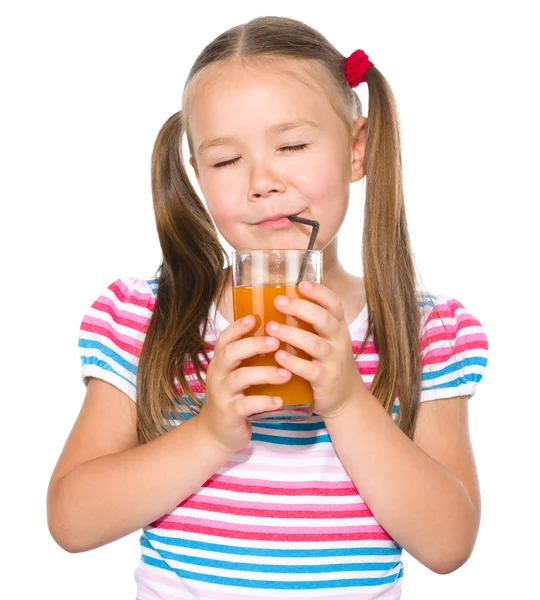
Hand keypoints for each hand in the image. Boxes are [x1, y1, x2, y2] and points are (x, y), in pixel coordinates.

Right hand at [198, 315, 285, 453]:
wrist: (216, 433)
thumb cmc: (233, 397)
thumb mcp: (235, 373)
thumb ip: (248, 357)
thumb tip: (277, 333)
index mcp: (220, 361)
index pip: (225, 338)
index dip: (238, 327)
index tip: (256, 317)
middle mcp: (218, 374)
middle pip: (231, 353)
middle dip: (253, 345)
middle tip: (276, 341)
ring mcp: (222, 394)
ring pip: (240, 378)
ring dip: (265, 373)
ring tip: (286, 373)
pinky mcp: (230, 413)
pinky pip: (246, 405)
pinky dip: (264, 402)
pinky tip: (279, 400)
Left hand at [267, 280, 365, 418]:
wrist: (346, 398)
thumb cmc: (329, 362)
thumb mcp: (327, 340)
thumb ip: (310, 324)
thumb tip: (277, 301)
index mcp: (338, 327)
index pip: (334, 304)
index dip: (319, 292)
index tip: (301, 284)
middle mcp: (339, 341)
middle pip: (323, 319)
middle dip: (301, 308)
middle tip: (278, 302)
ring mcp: (334, 361)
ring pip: (315, 344)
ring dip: (292, 334)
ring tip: (271, 327)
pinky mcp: (326, 380)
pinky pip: (310, 370)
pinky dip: (294, 362)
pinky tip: (279, 356)